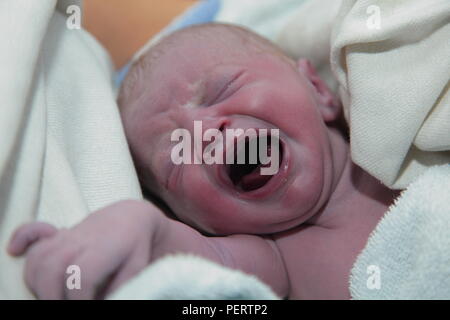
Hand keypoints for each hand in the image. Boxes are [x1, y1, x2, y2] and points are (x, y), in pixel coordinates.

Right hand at [7, 200, 165, 298]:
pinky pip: (32, 231)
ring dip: (37, 283)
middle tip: (64, 304)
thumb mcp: (138, 268)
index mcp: (104, 249)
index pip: (81, 276)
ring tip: (53, 295)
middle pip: (52, 268)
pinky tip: (15, 251)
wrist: (132, 217)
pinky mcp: (58, 233)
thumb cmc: (136, 245)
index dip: (78, 298)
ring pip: (38, 257)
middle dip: (51, 296)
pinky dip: (22, 239)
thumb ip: (121, 287)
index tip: (86, 304)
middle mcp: (81, 240)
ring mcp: (67, 235)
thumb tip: (104, 300)